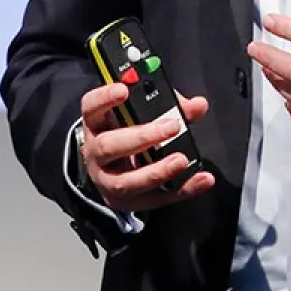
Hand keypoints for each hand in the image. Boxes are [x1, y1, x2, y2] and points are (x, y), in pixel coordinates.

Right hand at [78, 83, 213, 213]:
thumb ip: (170, 106)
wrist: (112, 168)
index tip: (124, 90)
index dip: (105, 97)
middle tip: (172, 126)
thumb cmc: (128, 132)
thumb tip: (198, 105)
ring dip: (156, 171)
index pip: (92, 106)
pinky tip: (199, 181)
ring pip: (125, 181)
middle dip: (142, 137)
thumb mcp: (142, 114)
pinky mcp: (123, 201)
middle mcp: (96, 152)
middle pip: (109, 145)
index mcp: (97, 122)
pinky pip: (151, 199)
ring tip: (181, 160)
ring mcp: (106, 180)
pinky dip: (179, 190)